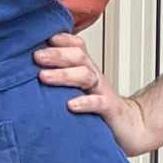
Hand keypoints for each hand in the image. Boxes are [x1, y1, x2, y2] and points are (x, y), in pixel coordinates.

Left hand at [34, 32, 162, 157]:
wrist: (130, 125)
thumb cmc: (99, 106)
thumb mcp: (79, 89)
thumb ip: (61, 78)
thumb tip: (31, 72)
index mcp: (86, 69)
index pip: (76, 46)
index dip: (60, 39)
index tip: (39, 37)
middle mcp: (94, 76)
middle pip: (78, 56)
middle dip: (56, 54)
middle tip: (37, 56)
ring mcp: (102, 92)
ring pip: (85, 76)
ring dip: (63, 74)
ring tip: (44, 77)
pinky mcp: (110, 110)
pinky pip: (98, 103)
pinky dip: (84, 102)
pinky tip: (70, 105)